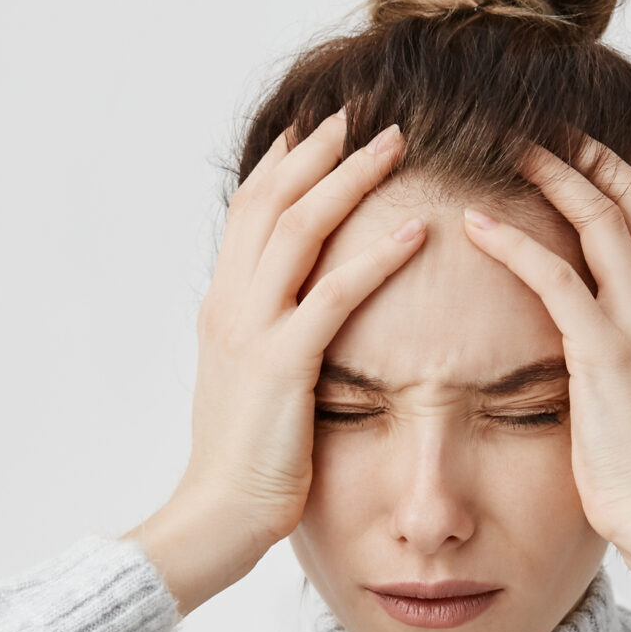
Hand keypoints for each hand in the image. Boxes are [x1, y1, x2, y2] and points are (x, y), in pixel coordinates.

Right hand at [128, 112, 426, 615]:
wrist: (214, 518)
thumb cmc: (242, 466)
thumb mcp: (247, 388)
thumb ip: (264, 341)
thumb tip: (289, 318)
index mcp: (221, 307)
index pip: (249, 213)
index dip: (283, 165)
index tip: (319, 128)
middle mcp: (229, 305)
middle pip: (272, 201)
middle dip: (319, 151)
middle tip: (363, 112)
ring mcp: (251, 331)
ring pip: (299, 228)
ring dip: (350, 179)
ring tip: (395, 144)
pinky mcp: (282, 365)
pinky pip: (334, 294)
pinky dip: (376, 255)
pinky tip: (416, 231)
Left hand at [460, 139, 630, 616]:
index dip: (619, 173)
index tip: (577, 147)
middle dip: (584, 154)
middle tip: (536, 125)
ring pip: (600, 220)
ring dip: (552, 176)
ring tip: (507, 147)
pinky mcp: (603, 353)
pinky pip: (556, 279)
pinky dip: (514, 244)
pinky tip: (476, 224)